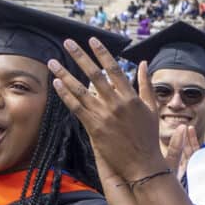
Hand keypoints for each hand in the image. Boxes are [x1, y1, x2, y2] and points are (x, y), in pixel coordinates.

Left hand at [50, 38, 165, 183]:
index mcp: (131, 97)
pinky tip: (56, 84)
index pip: (114, 69)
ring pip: (80, 90)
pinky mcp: (94, 127)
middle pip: (94, 75)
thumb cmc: (148, 137)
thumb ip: (146, 84)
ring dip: (64, 74)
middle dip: (79, 56)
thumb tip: (142, 63)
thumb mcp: (151, 108)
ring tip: (53, 62)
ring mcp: (103, 115)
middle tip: (68, 43)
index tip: (92, 40)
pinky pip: (76, 107)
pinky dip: (65, 94)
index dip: (102, 53)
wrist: (142, 164)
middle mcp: (116, 103)